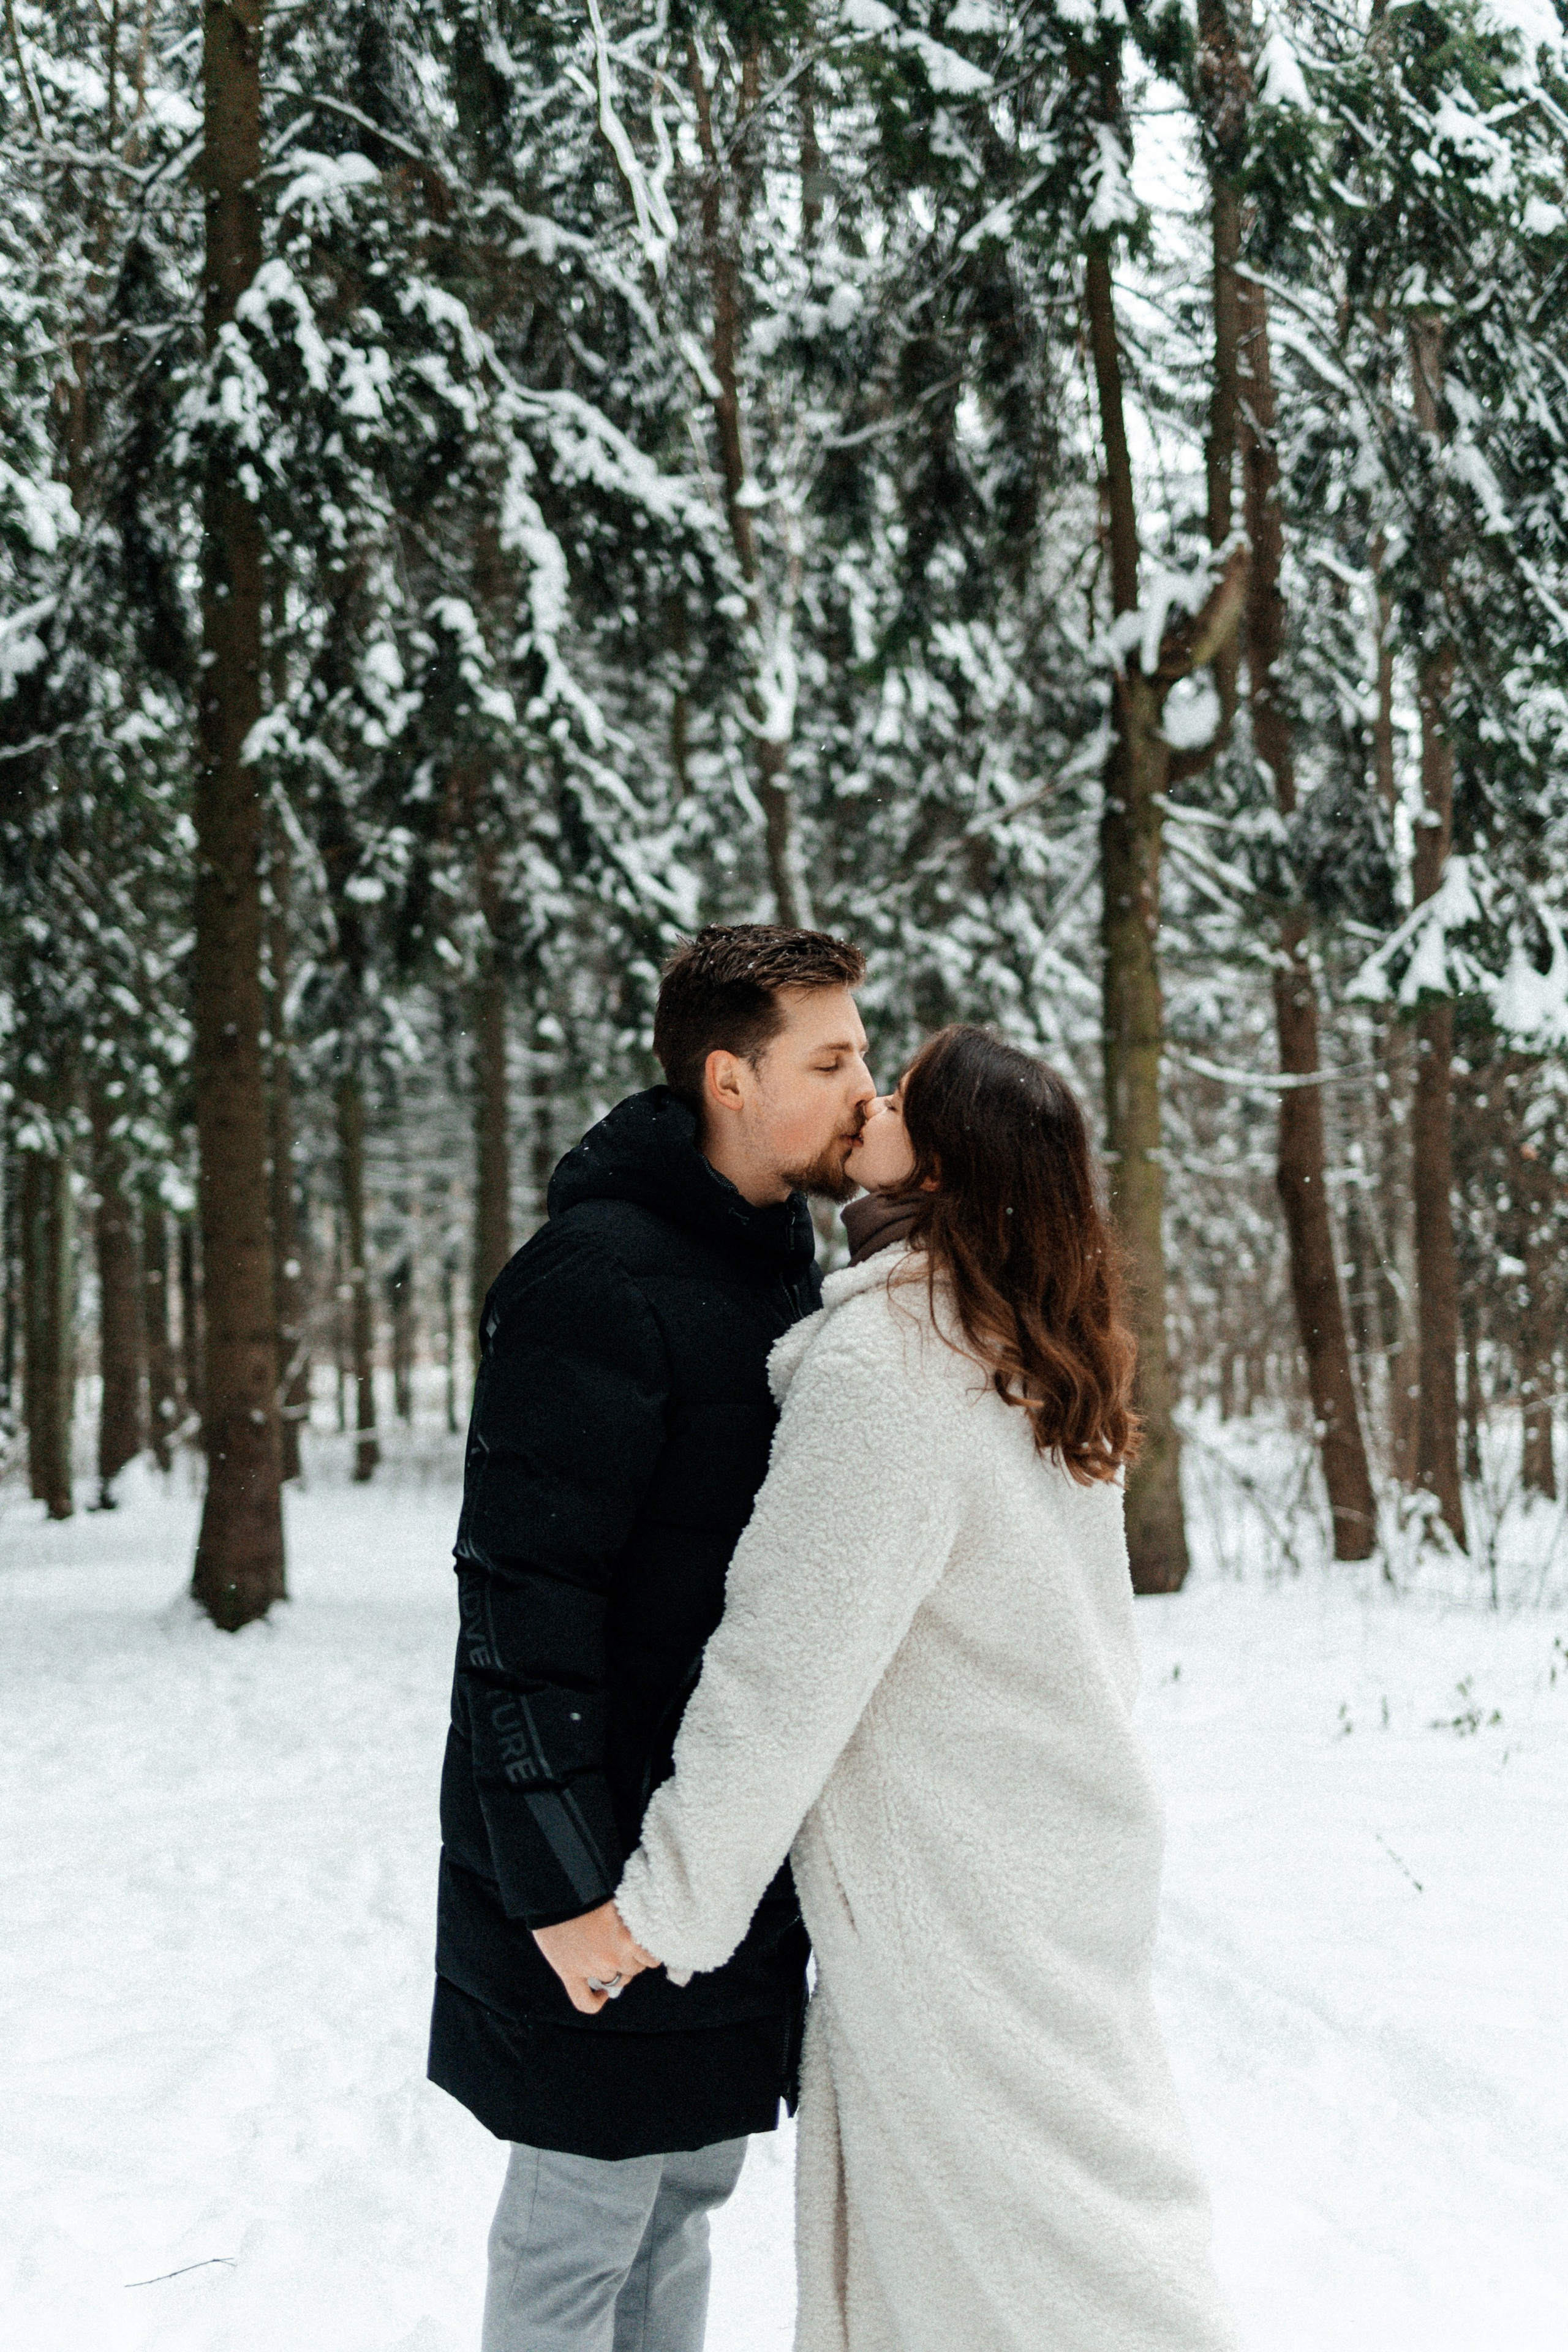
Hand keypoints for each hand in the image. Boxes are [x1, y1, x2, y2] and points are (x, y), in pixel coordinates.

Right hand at [532, 1901, 658, 2014]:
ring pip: (615, 1982)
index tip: (642, 1945)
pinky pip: (585, 2001)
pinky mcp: (569, 1974)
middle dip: (631, 1961)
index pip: (651, 1958)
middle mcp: (613, 1956)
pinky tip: (602, 1996)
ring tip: (608, 1956)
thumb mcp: (621, 1897)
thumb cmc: (589, 1886)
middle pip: (633, 1970)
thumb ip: (634, 1916)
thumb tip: (646, 1923)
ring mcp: (591, 1968)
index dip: (647, 1952)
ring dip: (615, 1972)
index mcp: (629, 1937)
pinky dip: (595, 2002)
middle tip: (623, 1946)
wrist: (555, 1889)